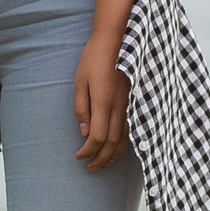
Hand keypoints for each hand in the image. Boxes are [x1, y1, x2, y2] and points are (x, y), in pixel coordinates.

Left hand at [73, 34, 130, 171]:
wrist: (114, 42)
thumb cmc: (93, 59)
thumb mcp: (79, 82)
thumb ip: (82, 108)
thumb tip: (85, 132)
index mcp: (103, 101)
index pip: (98, 136)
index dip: (88, 151)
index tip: (78, 157)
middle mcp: (118, 106)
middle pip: (112, 142)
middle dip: (100, 158)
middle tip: (89, 168)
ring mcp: (128, 104)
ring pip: (124, 138)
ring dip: (113, 154)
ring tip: (103, 164)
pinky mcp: (131, 102)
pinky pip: (129, 129)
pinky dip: (122, 143)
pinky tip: (116, 148)